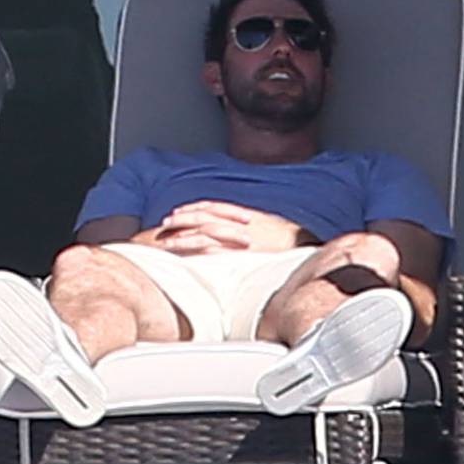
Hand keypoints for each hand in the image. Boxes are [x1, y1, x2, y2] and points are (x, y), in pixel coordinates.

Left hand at [150, 201, 305, 253]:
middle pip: (202, 217)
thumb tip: (236, 221)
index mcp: (241, 212)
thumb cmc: (284, 233)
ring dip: (183, 236)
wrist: (299, 240)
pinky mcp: (237, 253)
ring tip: (166, 241)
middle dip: (182, 220)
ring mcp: (235, 237)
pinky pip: (213, 251)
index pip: (211, 206)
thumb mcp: (265, 219)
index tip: (178, 211)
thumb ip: (247, 219)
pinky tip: (183, 256)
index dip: (193, 208)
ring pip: (202, 232)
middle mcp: (236, 221)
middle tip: (165, 224)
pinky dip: (196, 251)